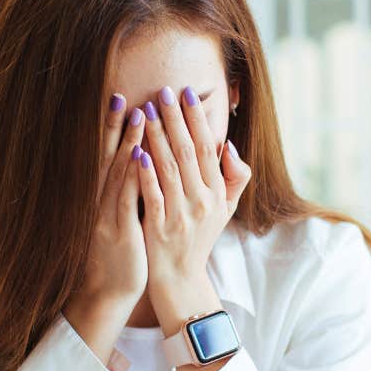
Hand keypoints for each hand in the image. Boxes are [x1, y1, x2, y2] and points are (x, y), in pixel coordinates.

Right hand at [69, 97, 148, 311]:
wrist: (105, 294)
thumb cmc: (119, 255)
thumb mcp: (121, 221)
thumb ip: (127, 193)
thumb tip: (139, 165)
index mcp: (101, 199)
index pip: (107, 158)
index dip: (112, 130)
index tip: (121, 101)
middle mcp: (98, 202)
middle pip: (106, 157)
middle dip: (114, 126)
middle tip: (122, 95)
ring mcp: (105, 215)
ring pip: (116, 172)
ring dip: (127, 142)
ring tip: (138, 114)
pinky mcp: (117, 231)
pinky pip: (125, 199)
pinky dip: (132, 177)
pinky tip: (140, 156)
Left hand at [135, 85, 251, 293]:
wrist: (180, 279)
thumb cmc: (200, 238)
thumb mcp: (225, 209)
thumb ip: (233, 176)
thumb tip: (227, 145)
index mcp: (217, 193)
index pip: (207, 148)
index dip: (196, 120)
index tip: (186, 93)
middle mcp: (202, 202)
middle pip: (188, 153)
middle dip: (175, 120)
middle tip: (162, 91)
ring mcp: (181, 215)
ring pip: (169, 169)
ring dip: (158, 138)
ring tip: (147, 111)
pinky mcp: (160, 228)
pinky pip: (153, 195)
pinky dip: (145, 173)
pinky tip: (137, 152)